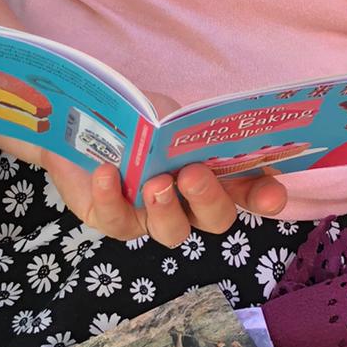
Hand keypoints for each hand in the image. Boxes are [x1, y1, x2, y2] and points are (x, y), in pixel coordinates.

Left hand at [0, 132, 286, 247]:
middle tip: (192, 175)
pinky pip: (119, 222)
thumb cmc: (132, 117)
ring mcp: (151, 216)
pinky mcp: (113, 220)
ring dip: (167, 209)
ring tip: (154, 183)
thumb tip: (192, 132)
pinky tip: (109, 174)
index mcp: (211, 171)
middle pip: (214, 219)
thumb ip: (184, 126)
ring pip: (172, 233)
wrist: (76, 120)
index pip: (249, 190)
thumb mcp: (163, 113)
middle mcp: (187, 202)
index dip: (264, 196)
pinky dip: (114, 197)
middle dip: (208, 199)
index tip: (271, 193)